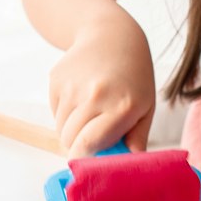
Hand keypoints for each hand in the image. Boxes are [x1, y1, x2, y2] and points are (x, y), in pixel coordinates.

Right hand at [49, 10, 155, 158]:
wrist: (111, 35)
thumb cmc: (133, 76)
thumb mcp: (146, 107)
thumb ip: (137, 139)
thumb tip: (128, 166)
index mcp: (121, 106)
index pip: (88, 145)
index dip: (84, 160)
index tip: (88, 165)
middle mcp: (94, 95)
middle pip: (69, 140)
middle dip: (78, 146)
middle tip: (92, 139)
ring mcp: (72, 86)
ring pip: (60, 128)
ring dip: (71, 130)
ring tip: (89, 114)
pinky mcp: (56, 79)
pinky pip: (55, 112)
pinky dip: (64, 113)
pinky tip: (80, 97)